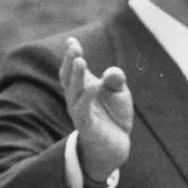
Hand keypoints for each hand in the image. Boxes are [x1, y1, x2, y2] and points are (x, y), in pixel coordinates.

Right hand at [60, 37, 132, 183]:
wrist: (115, 146)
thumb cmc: (115, 116)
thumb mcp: (119, 94)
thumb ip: (116, 81)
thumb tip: (112, 73)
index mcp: (82, 86)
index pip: (72, 68)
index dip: (71, 54)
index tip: (72, 41)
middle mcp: (76, 98)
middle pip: (68, 77)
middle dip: (70, 61)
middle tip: (74, 47)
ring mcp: (78, 112)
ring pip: (73, 91)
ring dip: (76, 76)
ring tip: (80, 60)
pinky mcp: (86, 126)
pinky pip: (83, 110)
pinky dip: (88, 96)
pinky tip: (95, 85)